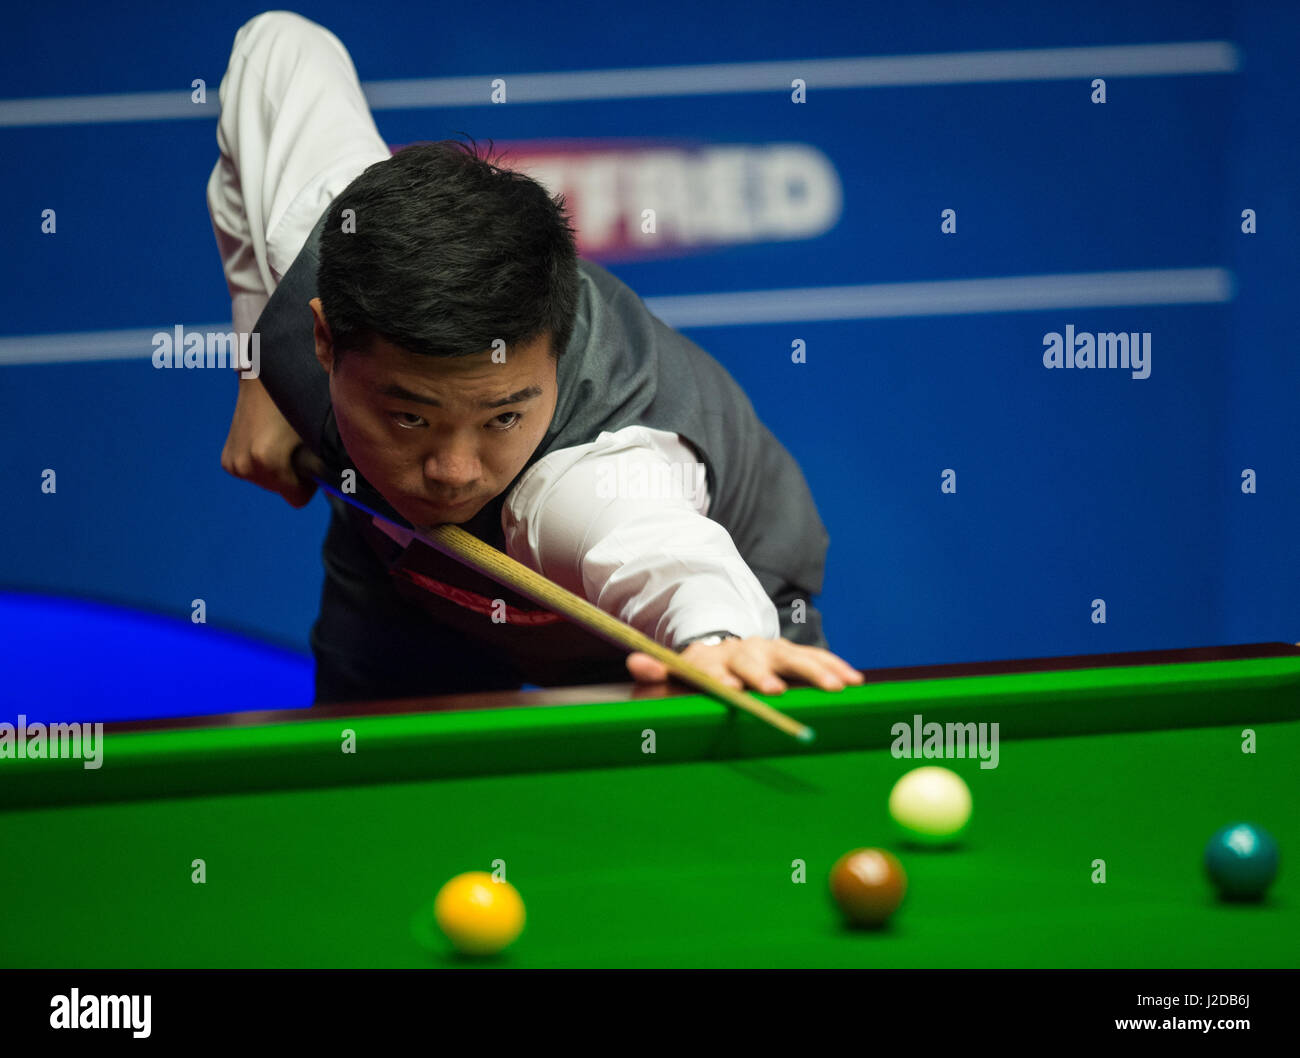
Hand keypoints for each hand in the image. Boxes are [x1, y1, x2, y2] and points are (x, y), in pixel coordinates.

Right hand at [220, 376, 316, 506]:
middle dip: (293, 475)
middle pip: (281, 491)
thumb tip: (336, 489)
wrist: (261, 379)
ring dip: (278, 469)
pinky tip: (267, 441)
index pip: (298, 498)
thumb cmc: (297, 403)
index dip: (309, 481)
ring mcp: (233, 465)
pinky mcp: (227, 461)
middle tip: (294, 444)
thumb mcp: (316, 434)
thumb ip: (323, 466)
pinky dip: (264, 464)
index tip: (309, 458)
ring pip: (269, 484)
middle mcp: (244, 466)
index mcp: (265, 460)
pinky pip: (256, 475)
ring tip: (280, 440)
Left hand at [626, 636, 864, 694]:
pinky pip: (819, 659)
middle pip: (758, 661)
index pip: (718, 667)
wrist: (725, 643)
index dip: (725, 677)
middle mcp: (747, 651)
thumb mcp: (677, 670)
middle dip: (767, 675)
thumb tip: (635, 662)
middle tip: (776, 690)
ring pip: (796, 658)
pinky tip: (853, 681)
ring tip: (836, 687)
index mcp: (716, 659)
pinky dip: (835, 668)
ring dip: (816, 672)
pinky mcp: (795, 654)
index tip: (731, 688)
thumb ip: (657, 671)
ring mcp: (774, 650)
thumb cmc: (703, 669)